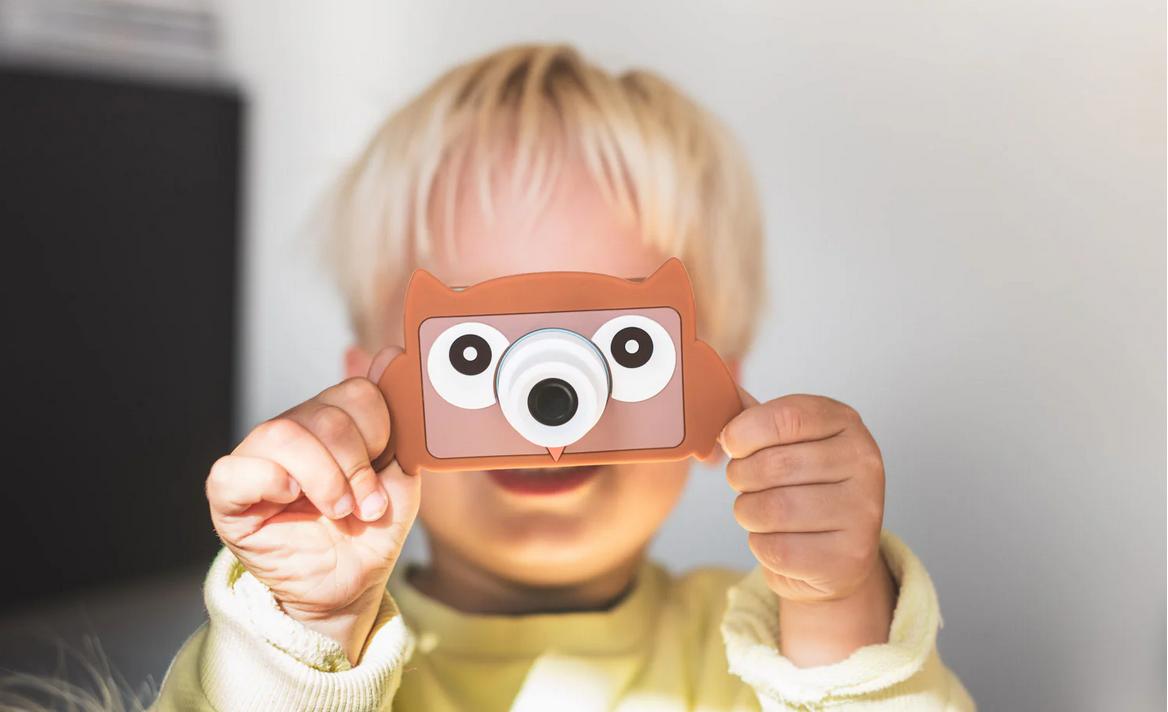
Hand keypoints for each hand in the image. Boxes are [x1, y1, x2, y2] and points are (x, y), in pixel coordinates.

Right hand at [205, 348, 419, 664]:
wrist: (350, 586)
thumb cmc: (369, 533)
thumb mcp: (400, 479)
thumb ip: (400, 424)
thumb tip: (391, 357)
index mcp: (333, 422)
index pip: (355, 392)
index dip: (379, 432)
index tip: (385, 471)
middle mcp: (293, 432)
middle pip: (324, 414)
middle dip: (356, 466)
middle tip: (364, 505)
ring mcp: (257, 461)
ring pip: (283, 433)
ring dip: (323, 477)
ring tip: (337, 510)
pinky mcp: (229, 496)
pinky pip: (233, 471)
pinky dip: (269, 482)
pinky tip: (290, 499)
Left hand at [721, 390, 894, 664]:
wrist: (835, 556)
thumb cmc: (803, 488)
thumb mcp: (788, 444)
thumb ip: (755, 418)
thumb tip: (716, 393)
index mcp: (847, 424)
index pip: (788, 416)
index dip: (745, 430)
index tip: (731, 443)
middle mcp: (865, 464)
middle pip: (773, 465)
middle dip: (741, 476)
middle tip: (746, 483)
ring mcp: (863, 513)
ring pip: (771, 509)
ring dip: (748, 512)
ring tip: (760, 511)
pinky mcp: (848, 558)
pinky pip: (776, 548)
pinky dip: (761, 545)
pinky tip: (778, 540)